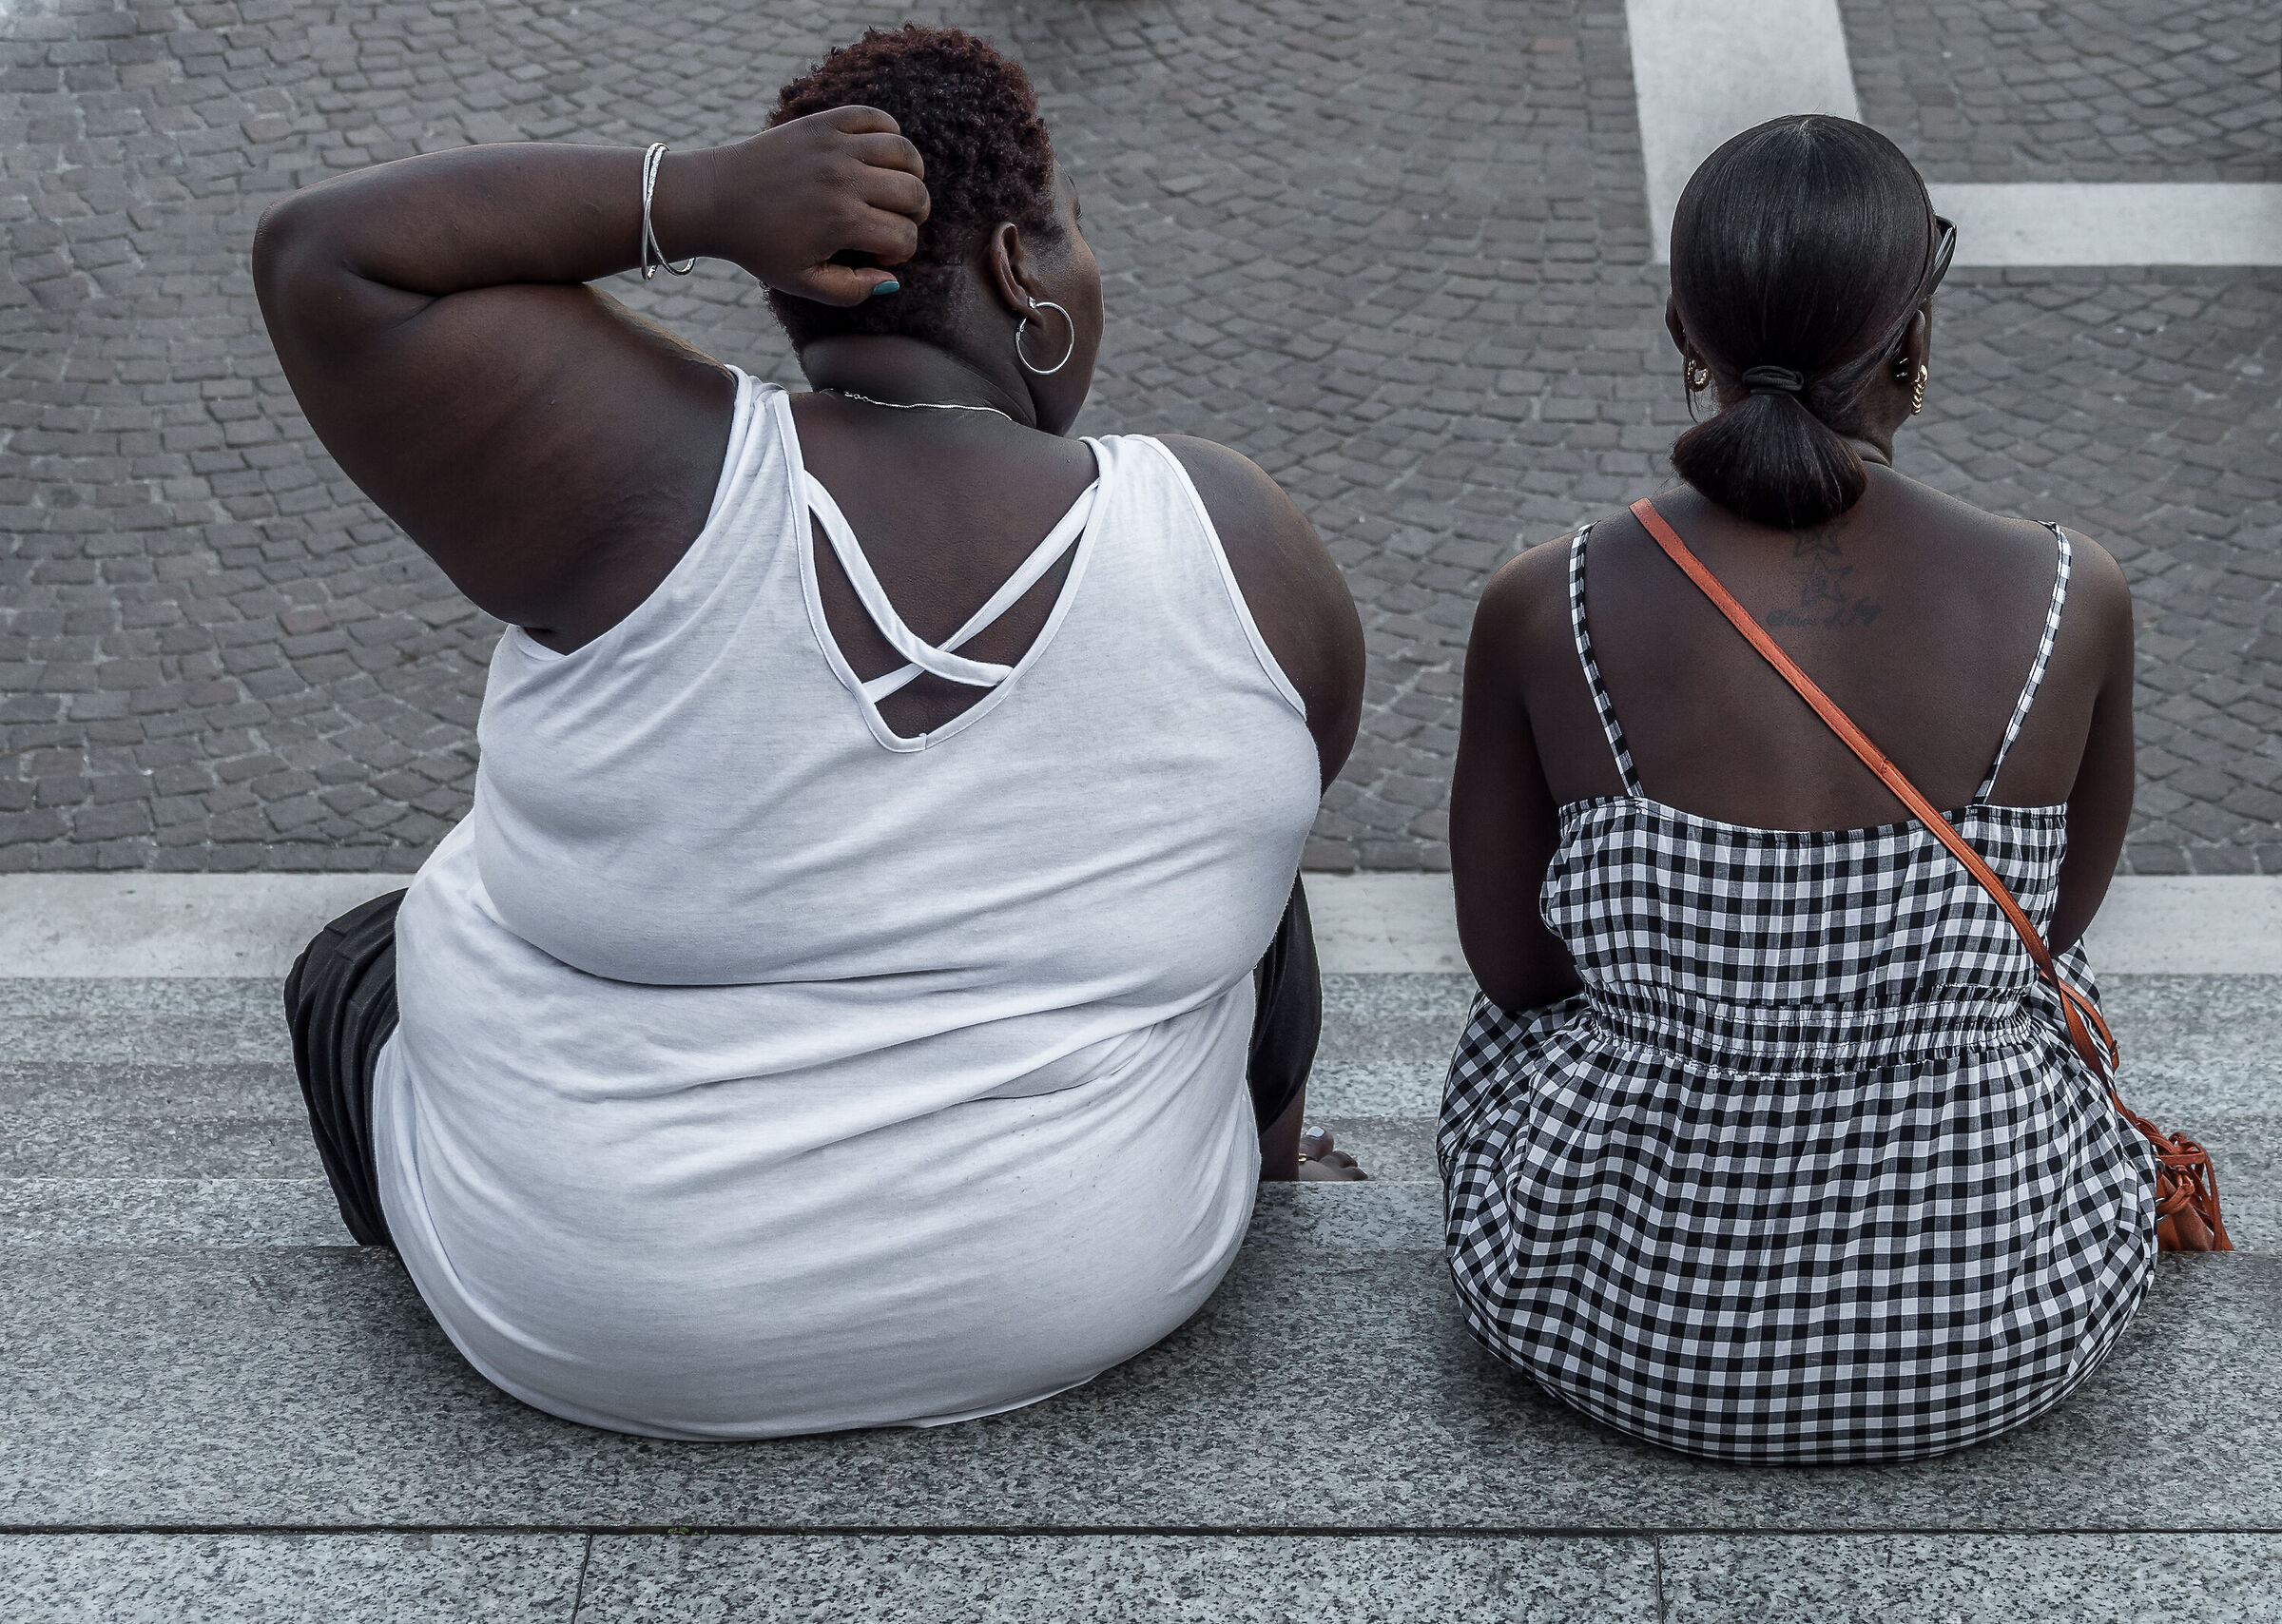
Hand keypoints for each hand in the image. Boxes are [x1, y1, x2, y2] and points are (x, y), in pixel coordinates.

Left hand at [680, 107, 929, 305]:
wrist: (714, 198)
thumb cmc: (758, 246)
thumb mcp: (802, 283)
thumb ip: (852, 291)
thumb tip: (892, 278)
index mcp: (842, 222)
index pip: (905, 237)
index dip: (900, 253)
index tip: (879, 254)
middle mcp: (844, 180)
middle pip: (915, 194)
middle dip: (915, 215)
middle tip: (895, 221)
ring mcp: (835, 146)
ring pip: (905, 152)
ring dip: (911, 174)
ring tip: (896, 187)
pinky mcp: (823, 122)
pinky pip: (876, 117)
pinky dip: (889, 132)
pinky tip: (878, 153)